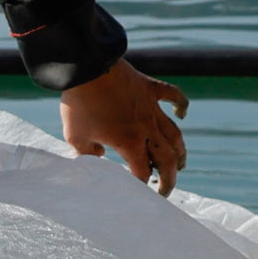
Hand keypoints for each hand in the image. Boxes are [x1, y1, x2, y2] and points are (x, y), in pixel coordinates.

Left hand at [60, 58, 190, 194]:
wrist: (86, 67)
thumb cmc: (79, 104)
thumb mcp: (75, 136)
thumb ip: (87, 153)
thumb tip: (98, 155)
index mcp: (129, 143)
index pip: (143, 172)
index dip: (141, 185)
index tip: (136, 191)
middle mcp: (146, 128)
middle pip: (167, 159)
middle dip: (169, 179)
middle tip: (164, 190)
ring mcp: (151, 107)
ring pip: (175, 134)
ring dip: (180, 152)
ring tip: (180, 163)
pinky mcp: (150, 88)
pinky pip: (173, 95)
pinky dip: (181, 104)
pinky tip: (182, 113)